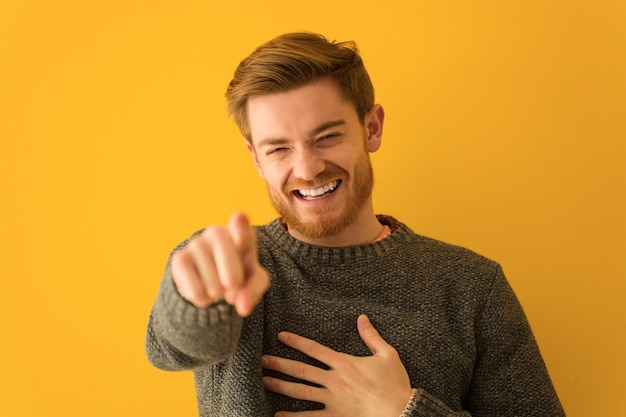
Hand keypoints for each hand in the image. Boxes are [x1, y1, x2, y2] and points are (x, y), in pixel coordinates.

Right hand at [170, 211, 269, 315]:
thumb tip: (242, 306)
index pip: (240, 225)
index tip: (239, 218)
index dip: (240, 225)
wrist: (210, 279)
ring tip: (218, 287)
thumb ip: (253, 291)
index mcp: (242, 233)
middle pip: (229, 266)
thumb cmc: (238, 273)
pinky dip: (202, 299)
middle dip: (233, 282)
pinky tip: (204, 292)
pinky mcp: (180, 258)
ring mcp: (197, 243)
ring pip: (213, 283)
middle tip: (233, 286)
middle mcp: (218, 232)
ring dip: (217, 293)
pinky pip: (195, 289)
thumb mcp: (254, 281)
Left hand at [262, 315, 412, 416]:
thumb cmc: (395, 383)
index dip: (296, 341)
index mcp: (344, 363)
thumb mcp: (387, 354)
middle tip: (261, 360)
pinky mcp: (335, 416)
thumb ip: (371, 336)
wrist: (401, 410)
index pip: (314, 349)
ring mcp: (333, 400)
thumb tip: (362, 317)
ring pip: (300, 392)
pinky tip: (278, 416)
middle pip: (300, 370)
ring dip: (280, 386)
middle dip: (279, 363)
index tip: (280, 336)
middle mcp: (334, 380)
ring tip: (263, 381)